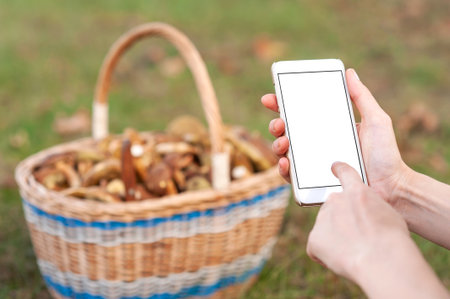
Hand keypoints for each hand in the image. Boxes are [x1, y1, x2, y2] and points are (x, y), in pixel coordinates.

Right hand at [261, 69, 411, 204]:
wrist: (391, 187)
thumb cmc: (386, 154)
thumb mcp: (376, 120)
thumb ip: (362, 97)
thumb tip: (349, 72)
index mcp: (328, 127)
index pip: (301, 113)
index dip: (282, 105)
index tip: (271, 98)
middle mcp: (317, 144)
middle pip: (287, 132)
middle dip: (276, 125)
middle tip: (279, 123)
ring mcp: (313, 163)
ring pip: (285, 152)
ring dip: (277, 145)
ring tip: (283, 142)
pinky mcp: (313, 181)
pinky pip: (291, 176)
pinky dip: (283, 169)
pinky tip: (286, 163)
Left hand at [307, 163, 447, 298]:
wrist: (382, 258)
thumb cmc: (392, 238)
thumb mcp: (388, 213)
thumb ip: (370, 208)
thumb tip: (365, 215)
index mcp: (356, 191)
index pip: (345, 173)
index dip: (340, 170)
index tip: (334, 167)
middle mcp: (335, 200)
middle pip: (333, 208)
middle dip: (341, 220)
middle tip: (357, 237)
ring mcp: (322, 219)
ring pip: (325, 228)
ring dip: (335, 237)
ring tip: (354, 251)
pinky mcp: (314, 239)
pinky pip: (317, 247)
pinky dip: (326, 254)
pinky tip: (343, 260)